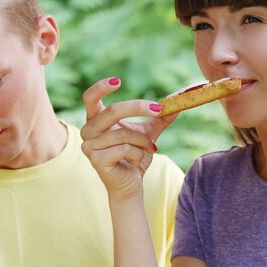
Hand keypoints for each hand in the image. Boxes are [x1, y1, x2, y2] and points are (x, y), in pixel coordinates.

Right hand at [80, 77, 176, 201]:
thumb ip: (159, 118)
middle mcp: (88, 131)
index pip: (90, 98)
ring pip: (123, 133)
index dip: (100, 87)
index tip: (118, 81)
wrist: (131, 185)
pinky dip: (138, 153)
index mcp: (96, 120)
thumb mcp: (148, 133)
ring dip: (143, 141)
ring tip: (148, 149)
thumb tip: (179, 102)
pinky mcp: (96, 160)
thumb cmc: (135, 157)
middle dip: (138, 108)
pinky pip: (124, 148)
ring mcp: (89, 146)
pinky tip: (136, 161)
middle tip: (158, 109)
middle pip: (112, 111)